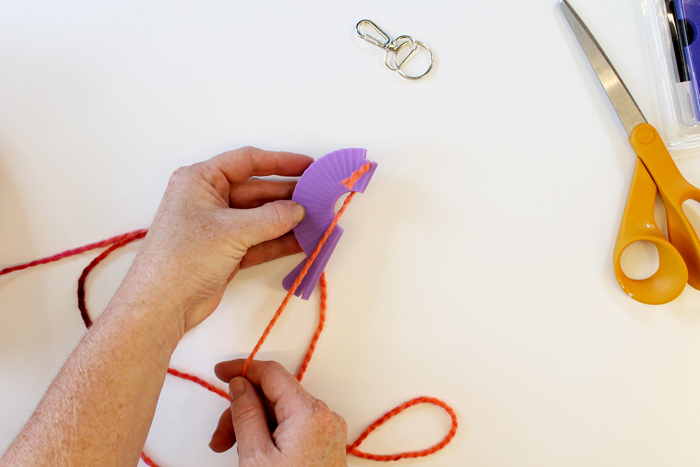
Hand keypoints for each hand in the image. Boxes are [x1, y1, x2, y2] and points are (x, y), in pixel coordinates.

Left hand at [123, 147, 312, 333]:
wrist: (162, 306)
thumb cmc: (184, 258)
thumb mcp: (231, 231)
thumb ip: (270, 218)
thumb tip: (298, 210)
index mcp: (201, 180)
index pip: (247, 162)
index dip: (280, 162)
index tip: (308, 166)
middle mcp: (209, 199)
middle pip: (257, 190)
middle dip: (288, 195)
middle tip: (318, 197)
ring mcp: (218, 228)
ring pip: (261, 217)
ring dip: (287, 220)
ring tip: (317, 219)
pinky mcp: (226, 252)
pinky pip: (259, 241)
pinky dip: (279, 241)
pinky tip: (303, 240)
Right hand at [210, 360, 347, 466]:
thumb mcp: (255, 455)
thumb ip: (245, 414)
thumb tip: (239, 385)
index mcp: (309, 412)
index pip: (272, 373)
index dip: (242, 368)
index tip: (220, 371)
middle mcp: (324, 416)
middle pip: (274, 395)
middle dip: (242, 410)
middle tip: (219, 437)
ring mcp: (327, 430)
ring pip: (281, 411)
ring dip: (253, 425)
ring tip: (231, 450)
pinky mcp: (325, 443)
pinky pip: (293, 425)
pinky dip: (270, 433)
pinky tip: (253, 450)